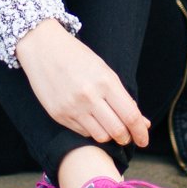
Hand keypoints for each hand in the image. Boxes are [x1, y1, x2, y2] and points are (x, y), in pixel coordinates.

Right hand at [14, 20, 149, 148]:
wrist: (42, 47)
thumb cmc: (77, 56)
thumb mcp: (104, 71)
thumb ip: (123, 98)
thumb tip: (142, 122)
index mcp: (105, 82)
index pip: (130, 116)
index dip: (140, 133)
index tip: (144, 140)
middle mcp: (89, 97)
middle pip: (117, 131)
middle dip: (126, 137)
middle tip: (127, 136)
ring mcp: (72, 107)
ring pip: (101, 136)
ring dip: (109, 136)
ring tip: (109, 127)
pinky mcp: (59, 115)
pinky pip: (83, 132)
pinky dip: (91, 130)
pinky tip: (91, 119)